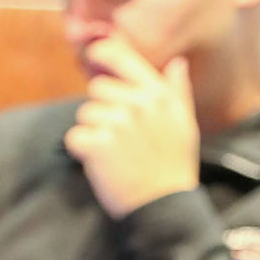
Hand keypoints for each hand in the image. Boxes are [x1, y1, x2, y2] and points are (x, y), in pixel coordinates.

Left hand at [64, 37, 200, 217]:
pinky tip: (103, 163)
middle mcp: (138, 104)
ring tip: (115, 153)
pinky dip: (82, 151)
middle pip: (96, 88)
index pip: (120, 56)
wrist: (164, 206)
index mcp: (158, 95)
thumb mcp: (184, 125)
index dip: (101, 53)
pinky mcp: (98, 146)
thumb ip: (178, 91)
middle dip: (102, 108)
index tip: (93, 57)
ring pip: (84, 114)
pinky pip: (74, 137)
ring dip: (93, 132)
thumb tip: (177, 63)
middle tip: (120, 136)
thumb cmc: (173, 166)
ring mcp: (117, 124)